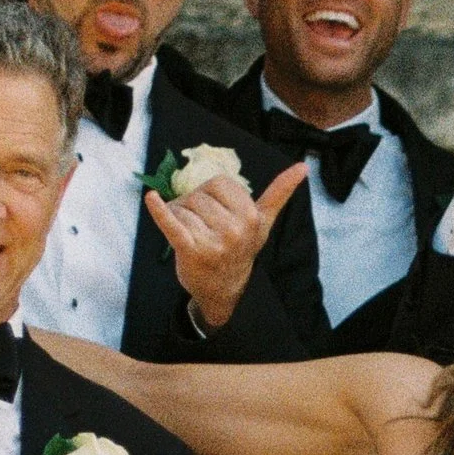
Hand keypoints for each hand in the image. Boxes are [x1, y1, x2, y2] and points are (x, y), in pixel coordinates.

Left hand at [144, 160, 307, 333]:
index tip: (216, 211)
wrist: (225, 288)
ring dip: (179, 216)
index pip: (218, 183)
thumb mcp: (263, 222)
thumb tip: (302, 166)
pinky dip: (159, 211)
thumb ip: (280, 193)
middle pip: (198, 195)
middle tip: (202, 227)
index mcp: (251, 216)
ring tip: (191, 234)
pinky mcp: (190, 251)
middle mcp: (235, 229)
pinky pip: (172, 225)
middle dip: (193, 205)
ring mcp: (213, 241)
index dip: (211, 193)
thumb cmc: (242, 248)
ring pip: (183, 208)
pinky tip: (151, 199)